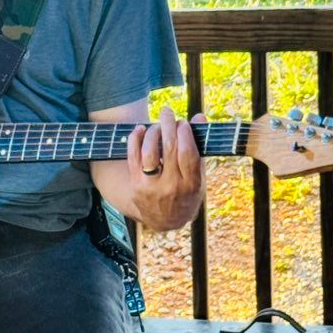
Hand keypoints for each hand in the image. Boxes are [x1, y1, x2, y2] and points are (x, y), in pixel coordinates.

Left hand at [127, 106, 205, 230]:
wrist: (165, 219)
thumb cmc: (186, 193)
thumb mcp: (199, 176)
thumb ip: (199, 147)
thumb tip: (200, 116)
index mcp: (191, 185)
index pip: (187, 154)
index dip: (185, 134)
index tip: (183, 122)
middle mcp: (171, 187)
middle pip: (169, 149)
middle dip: (168, 125)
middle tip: (167, 112)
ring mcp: (152, 187)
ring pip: (149, 152)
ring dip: (153, 132)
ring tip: (157, 126)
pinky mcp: (136, 185)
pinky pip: (133, 157)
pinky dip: (135, 139)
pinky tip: (140, 130)